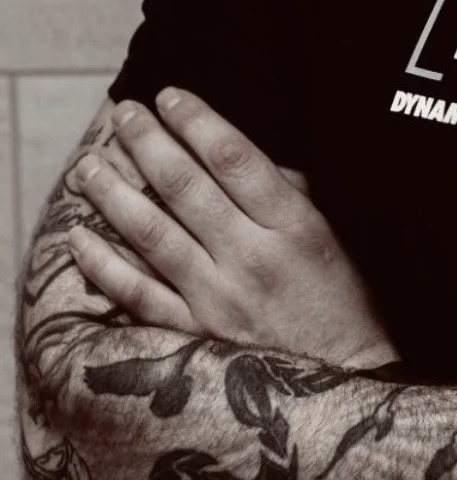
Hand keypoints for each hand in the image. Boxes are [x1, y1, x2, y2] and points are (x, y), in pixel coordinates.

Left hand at [66, 88, 399, 368]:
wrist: (352, 383)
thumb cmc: (346, 303)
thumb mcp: (333, 236)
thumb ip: (290, 194)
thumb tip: (239, 158)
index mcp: (294, 225)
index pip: (234, 158)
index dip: (197, 121)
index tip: (169, 95)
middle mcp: (253, 257)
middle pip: (185, 186)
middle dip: (147, 143)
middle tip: (123, 114)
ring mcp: (220, 298)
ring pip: (152, 234)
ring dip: (114, 195)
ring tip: (89, 166)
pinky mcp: (197, 335)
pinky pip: (138, 295)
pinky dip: (105, 266)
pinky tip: (81, 239)